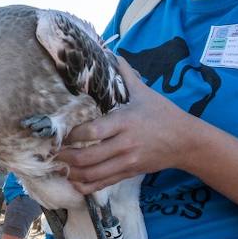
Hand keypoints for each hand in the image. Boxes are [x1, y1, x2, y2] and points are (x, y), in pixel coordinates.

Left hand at [54, 59, 189, 193]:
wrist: (185, 141)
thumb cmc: (163, 113)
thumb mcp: (144, 92)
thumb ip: (126, 75)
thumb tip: (112, 53)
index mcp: (125, 122)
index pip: (92, 131)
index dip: (72, 135)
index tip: (60, 133)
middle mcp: (124, 144)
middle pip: (88, 157)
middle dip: (65, 157)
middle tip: (52, 153)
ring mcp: (127, 162)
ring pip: (93, 174)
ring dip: (72, 173)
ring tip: (60, 167)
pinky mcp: (129, 173)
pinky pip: (103, 183)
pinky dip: (86, 185)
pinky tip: (74, 182)